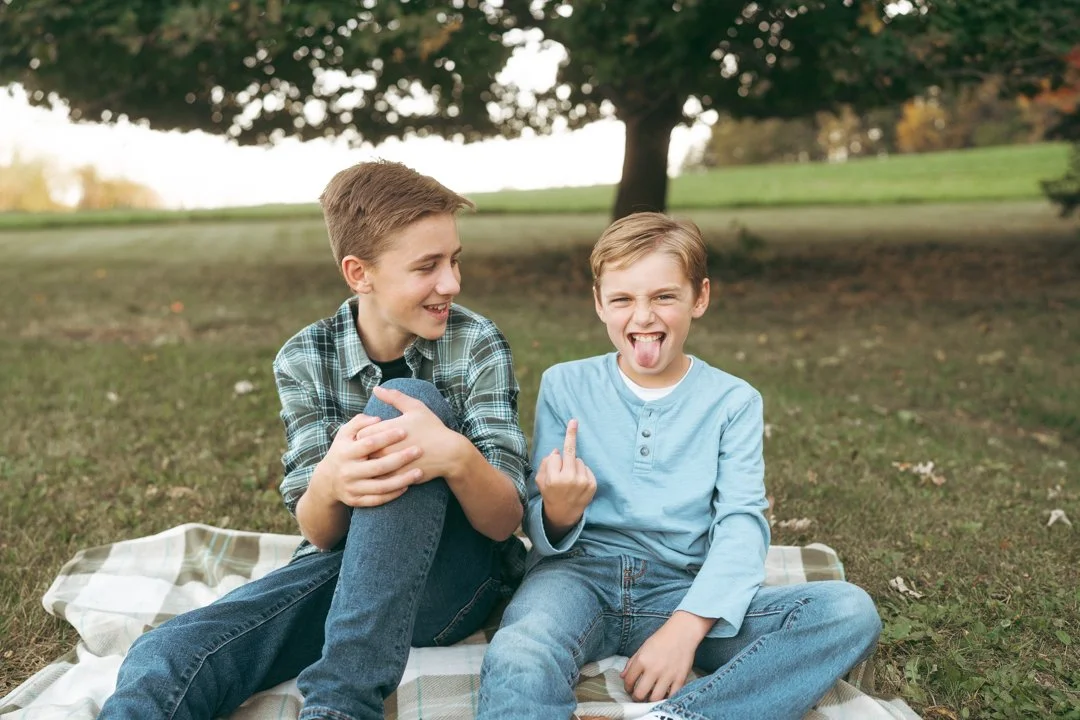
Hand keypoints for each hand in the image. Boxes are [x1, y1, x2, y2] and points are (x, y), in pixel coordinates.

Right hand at [313, 412, 425, 507]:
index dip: (387, 437)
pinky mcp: (356, 501)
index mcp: (345, 452)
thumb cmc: (343, 450)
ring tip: (419, 472)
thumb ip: (359, 422)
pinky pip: (377, 500)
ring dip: (402, 480)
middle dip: (400, 458)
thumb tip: (377, 419)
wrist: (327, 480)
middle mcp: (348, 471)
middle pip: (378, 467)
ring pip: (380, 487)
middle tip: (418, 450)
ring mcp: (352, 488)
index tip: (404, 431)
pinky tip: (407, 486)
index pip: (369, 443)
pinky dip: (393, 494)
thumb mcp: (345, 433)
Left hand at [354, 385, 464, 482]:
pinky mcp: (397, 478)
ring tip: (378, 460)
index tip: (372, 435)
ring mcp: (391, 465)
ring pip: (369, 466)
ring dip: (370, 463)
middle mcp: (386, 448)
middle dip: (365, 450)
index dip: (364, 434)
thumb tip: (376, 388)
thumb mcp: (416, 408)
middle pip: (362, 451)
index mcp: (387, 429)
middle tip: (372, 448)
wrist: (449, 453)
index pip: (361, 433)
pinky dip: (380, 475)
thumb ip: (394, 397)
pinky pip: (379, 479)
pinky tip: (386, 471)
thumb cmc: (432, 428)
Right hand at [536, 419, 596, 534]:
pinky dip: (582, 471)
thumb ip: (545, 464)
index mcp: (554, 479)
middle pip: (570, 453)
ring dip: (574, 464)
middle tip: (574, 421)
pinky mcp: (592, 485)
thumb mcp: (540, 480)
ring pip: (579, 460)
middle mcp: (569, 480)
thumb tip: (557, 451)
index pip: (555, 457)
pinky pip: (586, 468)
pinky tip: (577, 482)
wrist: (564, 514)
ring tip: (569, 478)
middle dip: (571, 436)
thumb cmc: (550, 494)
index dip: (555, 458)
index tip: (571, 424)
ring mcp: (582, 482)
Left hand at [621, 612, 710, 701]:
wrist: (682, 633)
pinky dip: (666, 698)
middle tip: (638, 697)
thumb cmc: (661, 639)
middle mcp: (653, 669)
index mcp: (642, 660)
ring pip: (655, 698)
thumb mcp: (642, 648)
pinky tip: (663, 694)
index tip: (629, 689)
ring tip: (650, 697)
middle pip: (640, 694)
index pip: (629, 681)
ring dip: (650, 700)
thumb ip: (632, 663)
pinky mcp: (680, 679)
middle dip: (637, 698)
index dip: (627, 688)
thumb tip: (622, 676)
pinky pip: (671, 696)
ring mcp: (667, 675)